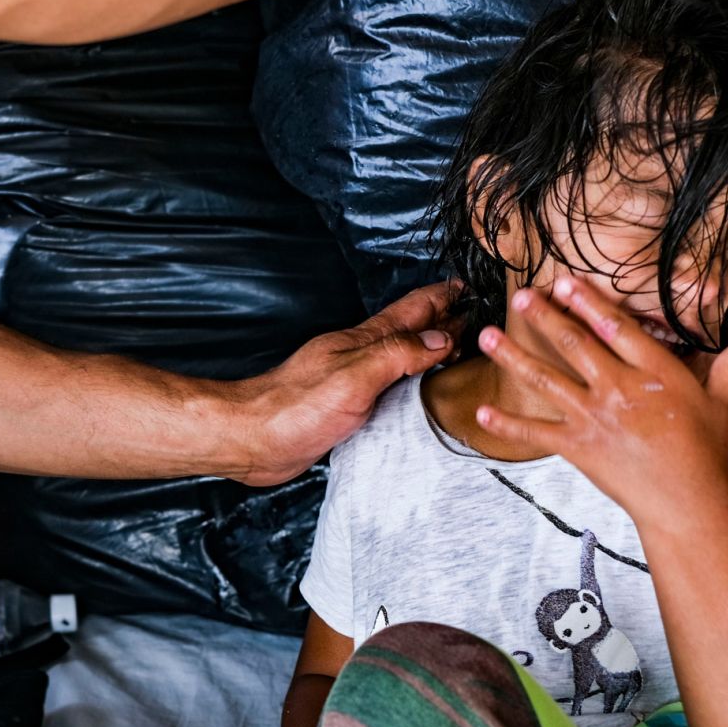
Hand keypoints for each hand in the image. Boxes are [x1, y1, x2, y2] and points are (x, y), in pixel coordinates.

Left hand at [233, 282, 460, 485]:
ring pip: (400, 355)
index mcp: (364, 340)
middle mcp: (361, 354)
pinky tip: (415, 388)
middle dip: (442, 318)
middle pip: (410, 329)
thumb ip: (397, 355)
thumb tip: (441, 338)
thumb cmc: (294, 408)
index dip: (442, 297)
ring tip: (455, 346)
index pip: (412, 309)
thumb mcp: (354, 377)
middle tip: (473, 315)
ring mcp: (353, 378)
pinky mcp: (347, 405)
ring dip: (428, 347)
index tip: (469, 288)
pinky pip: (388, 384)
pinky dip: (410, 379)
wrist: (253, 438)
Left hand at [473, 275, 727, 527]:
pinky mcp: (578, 448)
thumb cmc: (705, 450)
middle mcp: (619, 390)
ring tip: (488, 335)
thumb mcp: (720, 402)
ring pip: (547, 380)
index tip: (565, 281)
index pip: (617, 327)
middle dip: (545, 317)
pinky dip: (507, 425)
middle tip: (521, 294)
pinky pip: (537, 432)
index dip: (589, 302)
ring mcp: (595, 418)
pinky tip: (480, 413)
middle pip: (576, 345)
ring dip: (514, 356)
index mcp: (654, 373)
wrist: (688, 503)